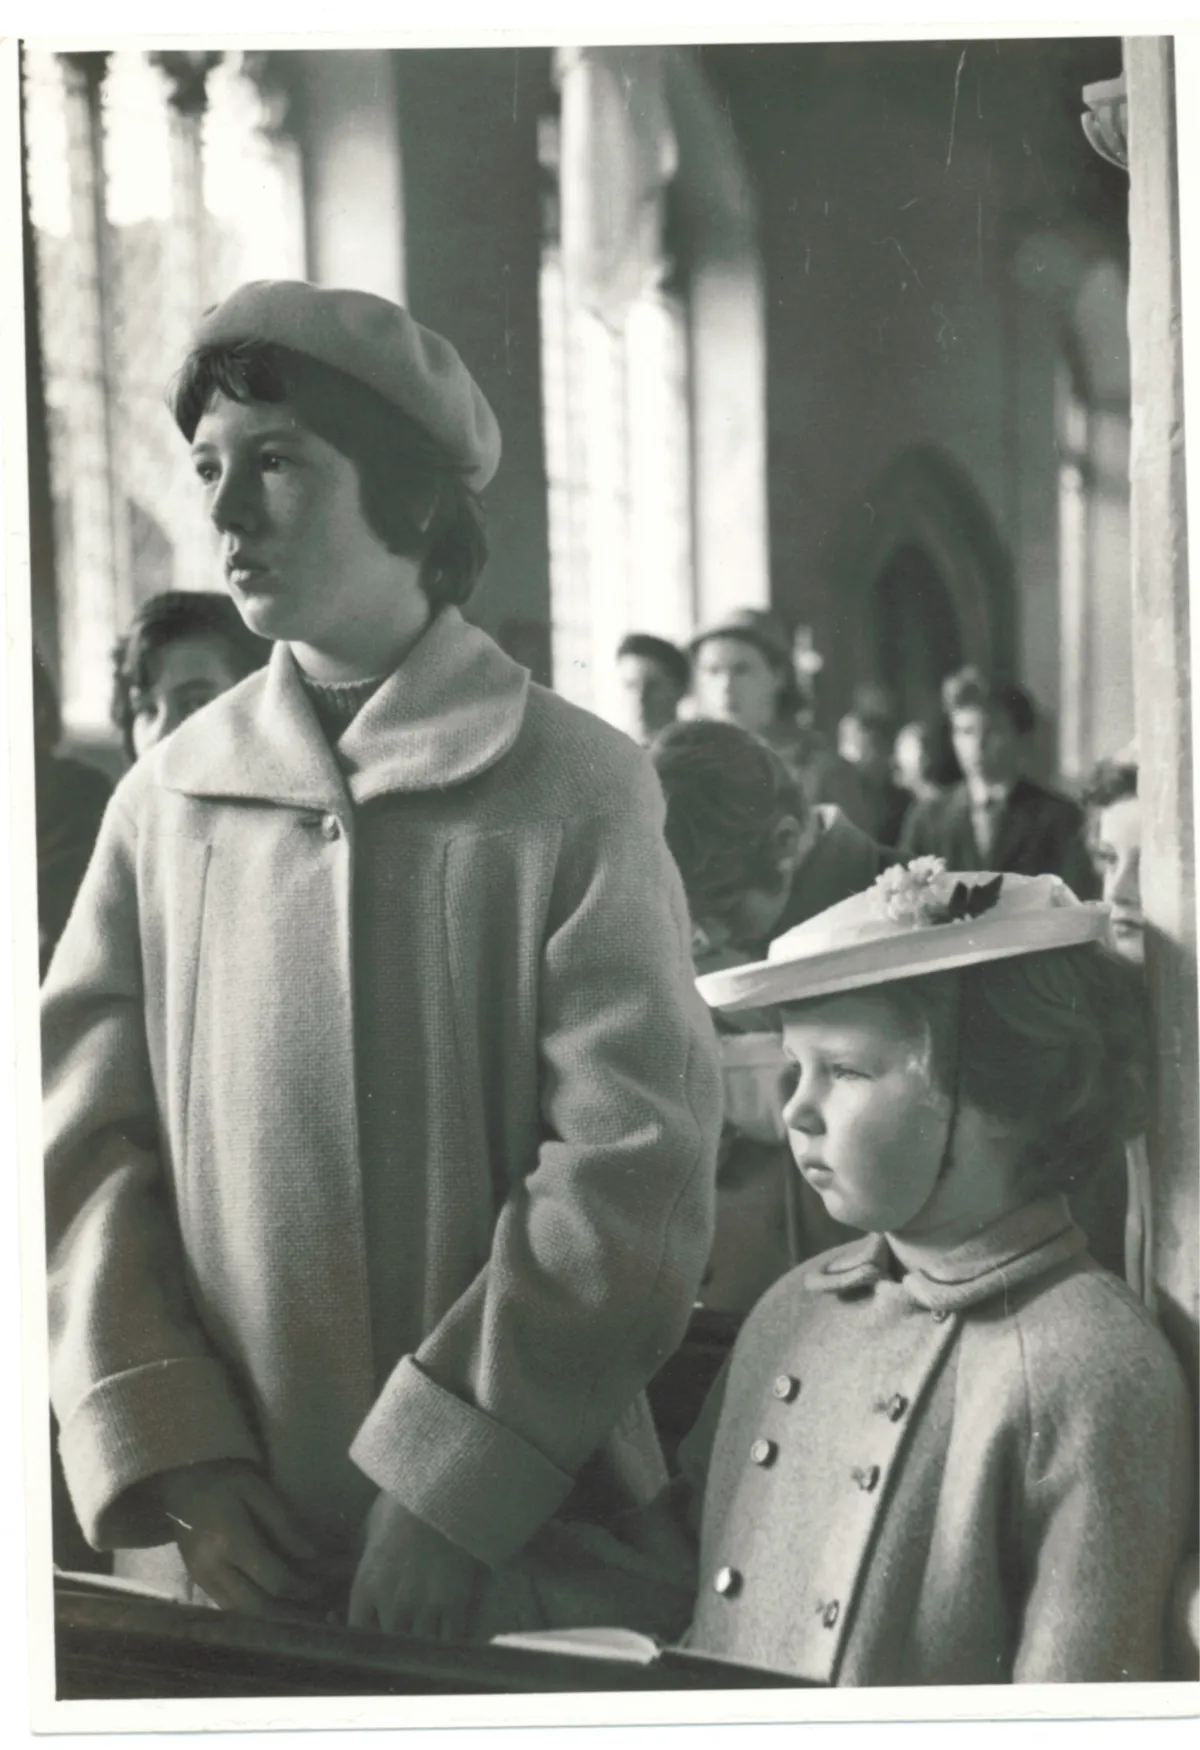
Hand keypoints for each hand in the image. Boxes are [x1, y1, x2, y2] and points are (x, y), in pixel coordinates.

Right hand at [153, 1459, 323, 1618]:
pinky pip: (231, 1608)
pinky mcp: (199, 1583)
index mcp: (230, 1542)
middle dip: (292, 1612)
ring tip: (306, 1614)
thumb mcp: (258, 1490)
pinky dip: (257, 1612)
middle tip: (320, 1609)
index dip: (302, 1587)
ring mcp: (202, 1580)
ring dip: (276, 1618)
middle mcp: (213, 1569)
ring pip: (244, 1614)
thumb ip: (285, 1524)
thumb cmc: (224, 1480)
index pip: (273, 1579)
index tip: (324, 1585)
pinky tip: (278, 1607)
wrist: (180, 1482)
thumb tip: (313, 1555)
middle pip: (258, 1607)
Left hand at [348, 1493, 483, 1640]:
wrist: (442, 1487)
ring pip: (420, 1649)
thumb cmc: (404, 1500)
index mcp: (366, 1586)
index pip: (357, 1636)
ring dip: (424, 1650)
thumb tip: (356, 1564)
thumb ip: (364, 1555)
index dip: (367, 1644)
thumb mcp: (371, 1526)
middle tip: (407, 1643)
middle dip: (397, 1648)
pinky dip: (451, 1646)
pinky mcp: (454, 1603)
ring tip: (430, 1649)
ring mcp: (424, 1606)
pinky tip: (453, 1645)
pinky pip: (451, 1642)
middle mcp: (391, 1603)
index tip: (376, 1641)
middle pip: (390, 1647)